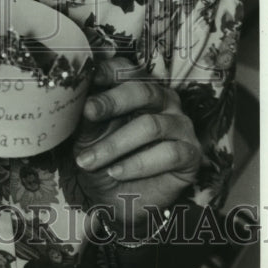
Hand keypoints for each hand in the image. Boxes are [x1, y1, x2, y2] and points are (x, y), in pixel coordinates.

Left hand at [72, 54, 200, 229]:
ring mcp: (180, 125)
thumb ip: (87, 115)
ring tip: (88, 161)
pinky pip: (169, 153)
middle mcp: (164, 100)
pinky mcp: (191, 153)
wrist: (117, 198)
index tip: (87, 80)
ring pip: (151, 126)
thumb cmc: (104, 157)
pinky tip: (116, 172)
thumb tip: (76, 96)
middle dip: (111, 102)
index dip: (107, 72)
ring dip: (115, 145)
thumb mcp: (89, 135)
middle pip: (142, 91)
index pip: (127, 69)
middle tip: (87, 112)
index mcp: (138, 87)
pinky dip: (138, 164)